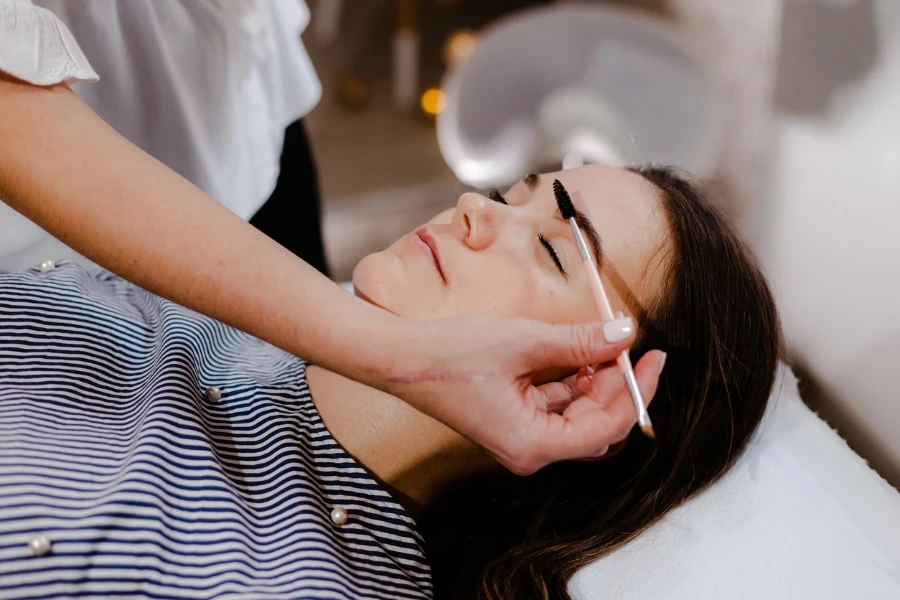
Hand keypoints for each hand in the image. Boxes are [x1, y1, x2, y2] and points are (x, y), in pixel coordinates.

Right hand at [378, 316, 664, 474]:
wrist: (401, 357)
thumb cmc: (451, 356)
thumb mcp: (524, 342)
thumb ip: (580, 342)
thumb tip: (624, 334)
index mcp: (533, 445)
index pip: (605, 426)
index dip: (636, 390)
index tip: (654, 357)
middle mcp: (530, 450)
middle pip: (596, 424)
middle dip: (617, 384)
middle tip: (630, 343)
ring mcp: (522, 436)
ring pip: (579, 413)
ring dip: (596, 378)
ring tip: (605, 340)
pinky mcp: (515, 419)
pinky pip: (557, 404)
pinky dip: (573, 379)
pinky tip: (581, 350)